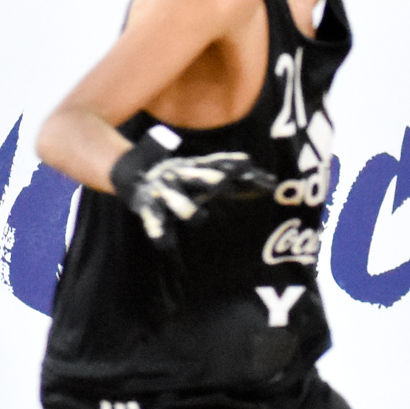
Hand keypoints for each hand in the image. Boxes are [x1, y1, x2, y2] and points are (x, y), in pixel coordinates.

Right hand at [109, 144, 275, 242]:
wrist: (136, 174)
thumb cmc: (183, 179)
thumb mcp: (205, 172)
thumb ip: (235, 177)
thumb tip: (273, 181)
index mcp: (197, 167)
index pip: (221, 165)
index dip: (238, 168)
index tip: (257, 171)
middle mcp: (181, 175)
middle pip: (197, 176)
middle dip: (210, 178)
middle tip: (224, 183)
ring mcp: (164, 191)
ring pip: (176, 199)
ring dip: (185, 207)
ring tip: (198, 218)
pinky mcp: (147, 206)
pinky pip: (153, 219)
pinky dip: (157, 230)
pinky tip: (163, 243)